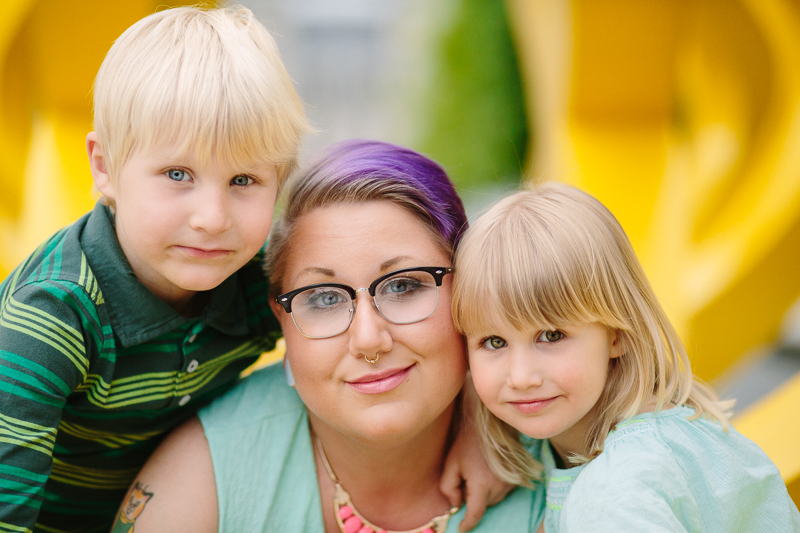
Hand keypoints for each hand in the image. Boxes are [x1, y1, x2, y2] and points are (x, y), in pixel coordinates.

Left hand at [440, 375, 513, 531]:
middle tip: (465, 481)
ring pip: (493, 499)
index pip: (475, 513)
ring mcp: (510, 482)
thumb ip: (448, 487)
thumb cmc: (468, 442)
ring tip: (476, 471)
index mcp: (482, 484)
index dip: (467, 523)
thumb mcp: (451, 463)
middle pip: (484, 505)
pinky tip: (486, 470)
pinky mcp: (517, 477)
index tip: (461, 527)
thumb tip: (456, 504)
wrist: (491, 424)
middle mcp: (499, 486)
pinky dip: (493, 488)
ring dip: (483, 494)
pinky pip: (502, 491)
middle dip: (473, 500)